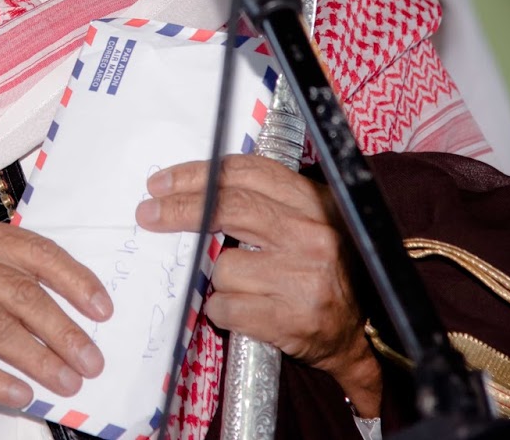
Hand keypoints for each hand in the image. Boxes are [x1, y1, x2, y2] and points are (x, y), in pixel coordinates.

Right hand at [0, 210, 110, 434]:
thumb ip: (8, 272)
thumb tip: (75, 309)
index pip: (34, 251)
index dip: (74, 281)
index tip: (102, 309)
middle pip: (21, 295)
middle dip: (64, 331)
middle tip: (91, 359)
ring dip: (41, 361)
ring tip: (67, 381)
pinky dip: (0, 381)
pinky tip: (24, 394)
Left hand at [135, 154, 381, 415]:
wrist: (362, 335)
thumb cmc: (325, 272)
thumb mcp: (307, 222)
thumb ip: (264, 202)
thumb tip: (194, 189)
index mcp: (313, 202)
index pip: (245, 173)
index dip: (196, 174)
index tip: (162, 183)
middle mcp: (310, 234)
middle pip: (227, 207)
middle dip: (179, 209)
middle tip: (148, 213)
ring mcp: (302, 277)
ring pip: (221, 266)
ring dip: (214, 279)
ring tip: (238, 287)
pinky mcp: (290, 319)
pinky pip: (225, 307)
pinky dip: (221, 311)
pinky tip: (239, 311)